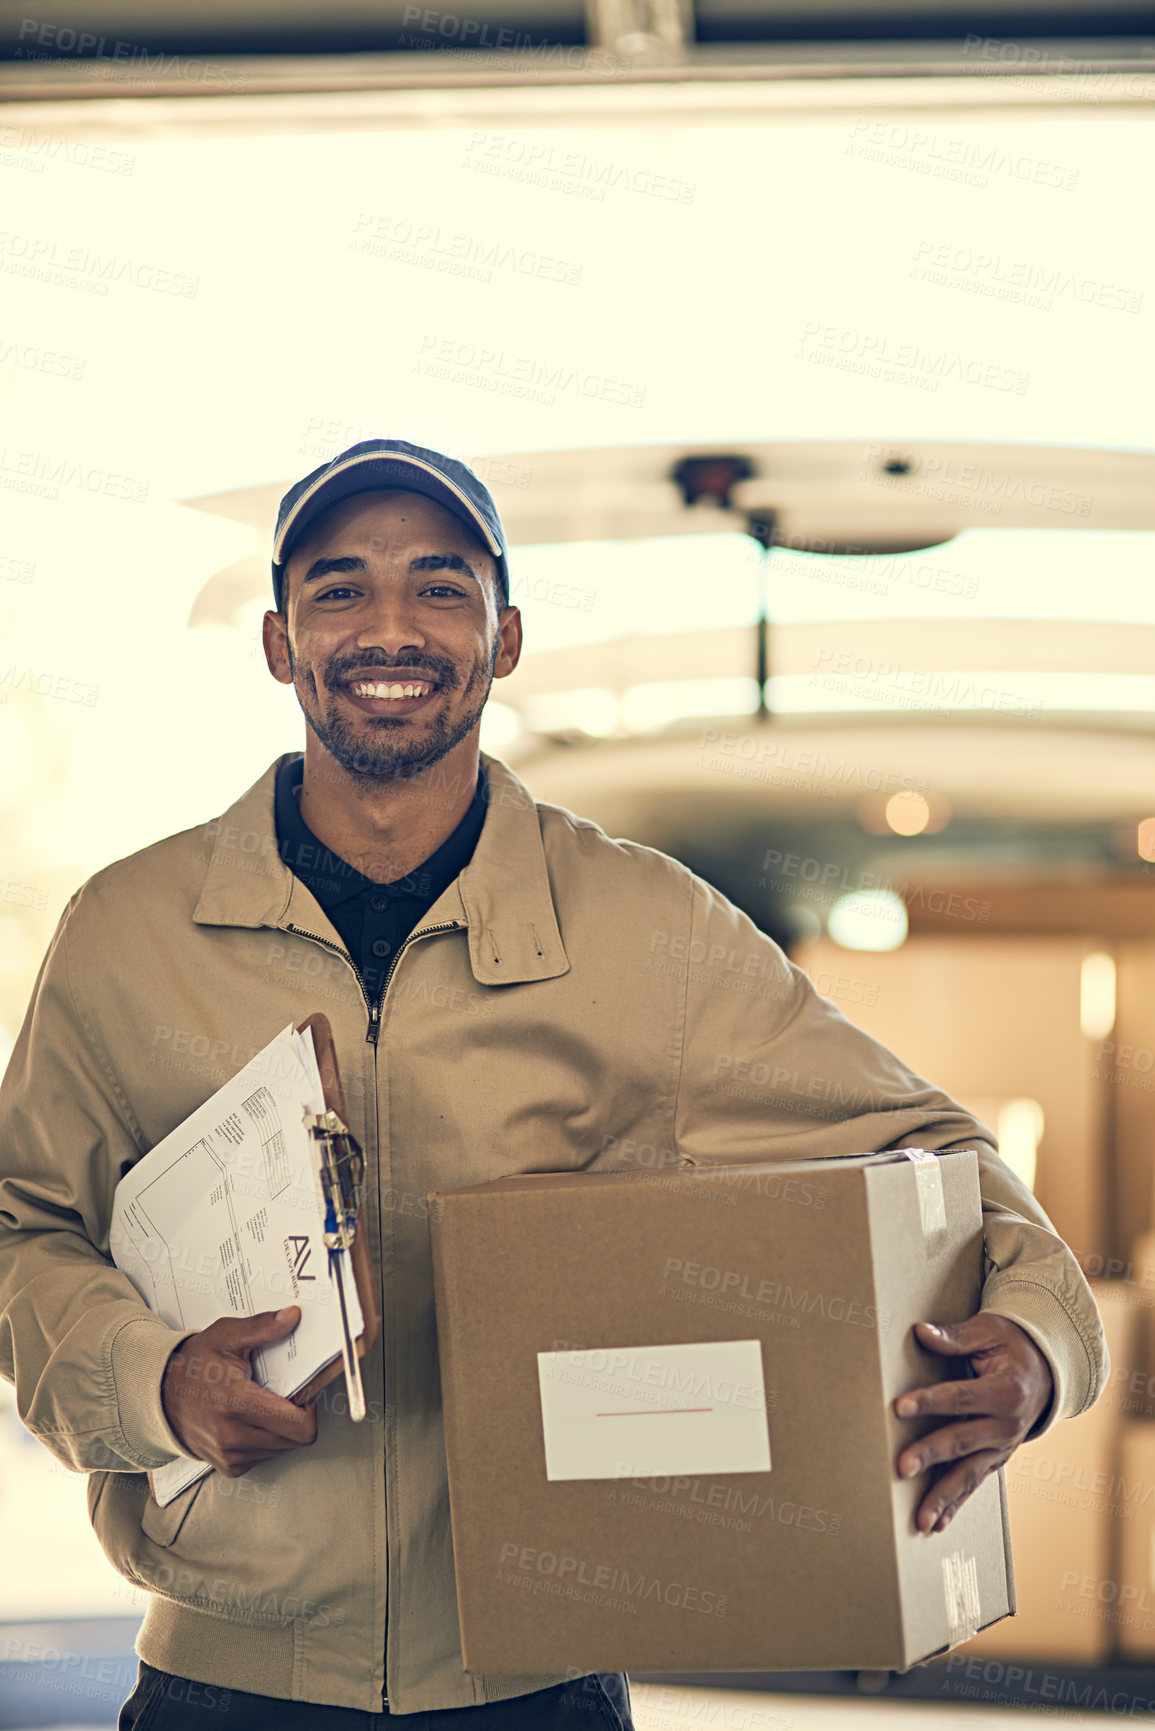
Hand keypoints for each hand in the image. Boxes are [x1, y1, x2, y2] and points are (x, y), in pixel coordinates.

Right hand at [161, 1307, 316, 1478]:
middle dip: (299, 1414)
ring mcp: (230, 1456)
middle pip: (297, 1438)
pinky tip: (253, 1418)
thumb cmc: (193, 1366)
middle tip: (286, 1392)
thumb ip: (263, 1327)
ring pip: (283, 1448)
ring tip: (265, 1403)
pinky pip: (266, 1456)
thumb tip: (292, 1317)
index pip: (298, 1425)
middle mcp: (233, 1437)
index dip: (310, 1406)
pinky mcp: (229, 1467)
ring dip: (283, 1427)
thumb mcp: (227, 1336)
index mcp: (237, 1403)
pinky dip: (268, 1438)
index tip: (303, 1388)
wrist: (159, 1395)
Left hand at [893, 1312, 1052, 1534]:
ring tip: (920, 1519)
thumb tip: (921, 1332)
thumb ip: (955, 1337)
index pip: (961, 1397)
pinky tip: (937, 1523)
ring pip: (969, 1473)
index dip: (930, 1402)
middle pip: (962, 1440)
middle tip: (901, 1467)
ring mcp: (1004, 1446)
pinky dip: (956, 1504)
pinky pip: (975, 1482)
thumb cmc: (1012, 1346)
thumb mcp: (989, 1331)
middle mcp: (1008, 1425)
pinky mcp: (997, 1458)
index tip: (900, 1408)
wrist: (1047, 1371)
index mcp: (1006, 1390)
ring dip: (943, 1496)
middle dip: (930, 1454)